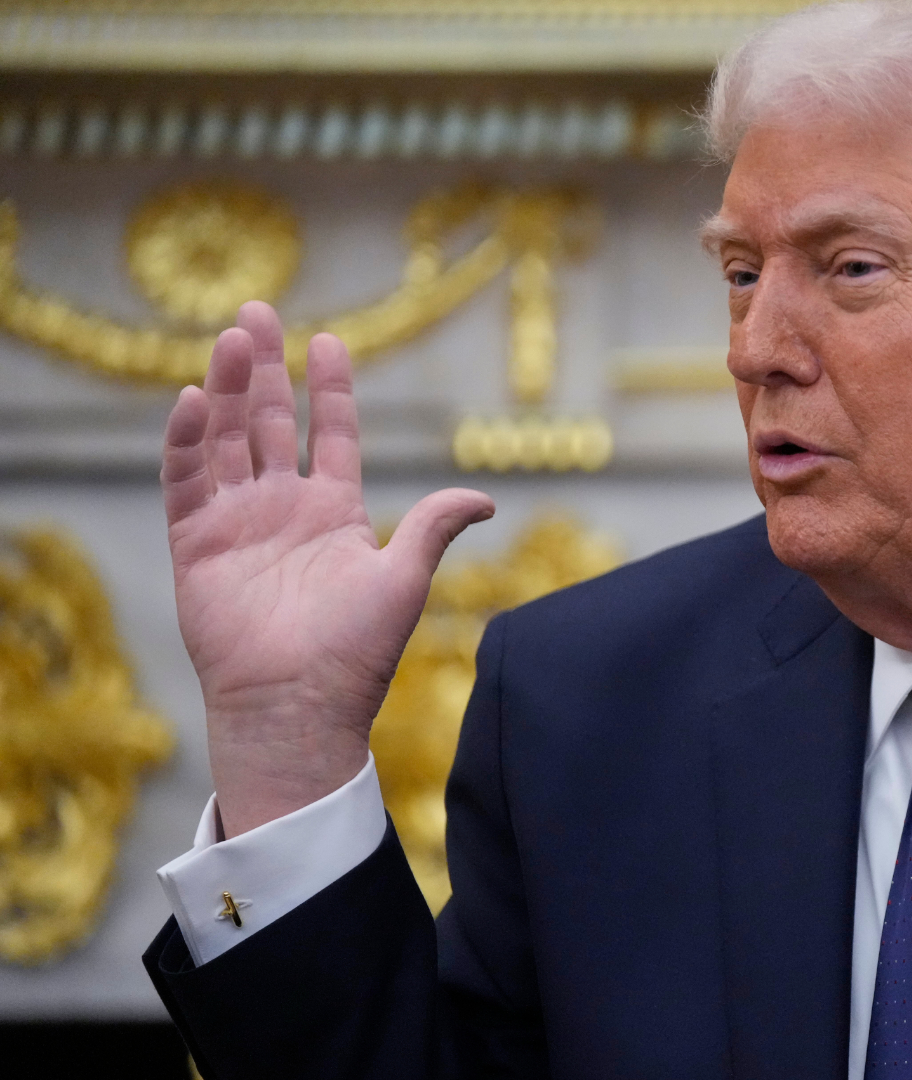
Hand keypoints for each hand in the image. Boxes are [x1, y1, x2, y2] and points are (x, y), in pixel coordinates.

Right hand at [163, 302, 493, 836]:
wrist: (299, 704)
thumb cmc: (355, 652)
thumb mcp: (404, 578)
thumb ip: (433, 526)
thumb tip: (484, 497)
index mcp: (336, 511)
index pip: (334, 433)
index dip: (331, 388)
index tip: (330, 339)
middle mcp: (283, 508)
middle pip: (271, 422)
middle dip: (265, 368)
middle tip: (257, 310)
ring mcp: (237, 522)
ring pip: (228, 438)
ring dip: (229, 388)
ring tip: (233, 337)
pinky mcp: (195, 543)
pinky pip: (186, 480)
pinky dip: (188, 440)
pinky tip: (195, 398)